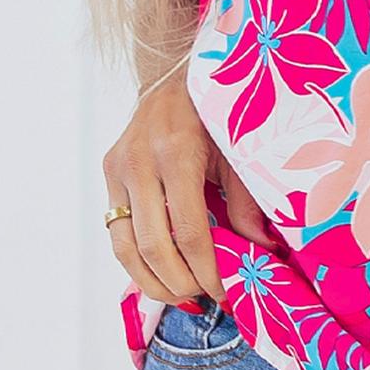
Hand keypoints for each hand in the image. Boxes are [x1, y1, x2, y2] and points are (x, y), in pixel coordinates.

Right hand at [101, 72, 275, 306]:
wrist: (177, 73)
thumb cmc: (216, 112)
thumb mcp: (239, 151)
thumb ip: (247, 202)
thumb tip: (261, 250)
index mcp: (178, 152)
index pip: (190, 231)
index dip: (206, 270)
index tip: (223, 291)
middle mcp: (141, 160)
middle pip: (154, 246)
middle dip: (179, 282)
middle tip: (204, 297)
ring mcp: (118, 166)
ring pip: (125, 246)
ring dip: (151, 280)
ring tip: (180, 295)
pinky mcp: (108, 172)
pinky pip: (116, 230)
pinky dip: (136, 260)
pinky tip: (159, 273)